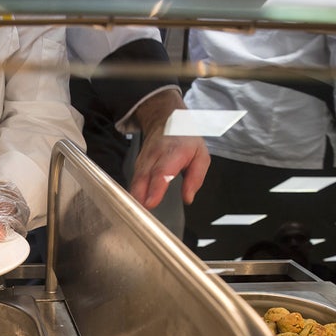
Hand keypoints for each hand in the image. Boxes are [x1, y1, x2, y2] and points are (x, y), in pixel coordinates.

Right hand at [128, 90, 210, 208]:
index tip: (151, 203)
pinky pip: (134, 181)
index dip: (155, 188)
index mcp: (174, 152)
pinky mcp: (137, 164)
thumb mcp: (201, 155)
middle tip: (142, 217)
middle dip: (141, 197)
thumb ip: (196, 178)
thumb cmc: (185, 139)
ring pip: (136, 180)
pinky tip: (135, 207)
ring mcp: (143, 159)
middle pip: (143, 178)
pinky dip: (134, 194)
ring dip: (135, 198)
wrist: (165, 118)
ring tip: (137, 216)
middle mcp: (154, 156)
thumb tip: (188, 198)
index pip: (162, 171)